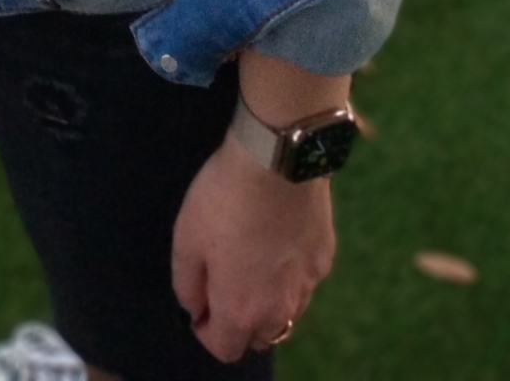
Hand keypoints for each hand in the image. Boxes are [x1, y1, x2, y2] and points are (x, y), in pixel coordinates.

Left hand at [171, 130, 334, 362]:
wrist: (278, 160)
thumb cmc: (223, 199)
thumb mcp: (186, 239)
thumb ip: (187, 284)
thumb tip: (195, 309)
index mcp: (242, 310)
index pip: (225, 349)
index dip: (206, 331)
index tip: (199, 305)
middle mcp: (280, 309)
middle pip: (259, 338)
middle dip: (238, 322)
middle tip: (225, 283)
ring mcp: (308, 285)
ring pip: (286, 315)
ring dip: (267, 303)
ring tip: (253, 263)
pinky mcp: (324, 259)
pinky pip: (304, 283)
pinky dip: (290, 276)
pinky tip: (278, 242)